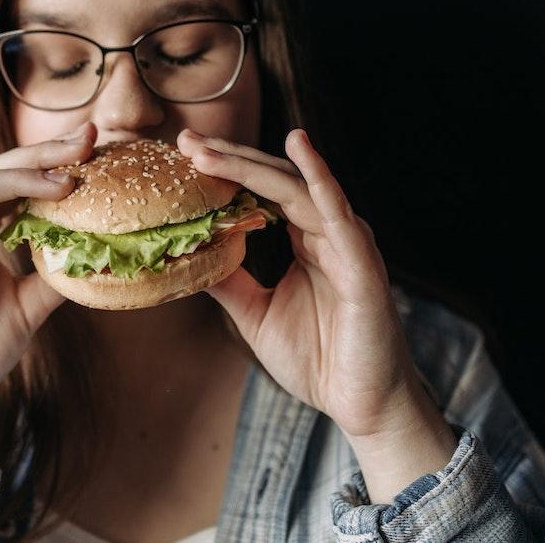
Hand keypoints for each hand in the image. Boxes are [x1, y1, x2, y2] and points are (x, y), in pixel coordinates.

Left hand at [178, 128, 455, 500]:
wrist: (361, 404)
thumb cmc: (318, 359)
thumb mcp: (256, 313)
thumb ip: (229, 281)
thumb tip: (189, 254)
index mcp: (306, 239)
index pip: (261, 191)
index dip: (224, 170)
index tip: (183, 153)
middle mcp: (327, 231)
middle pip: (275, 178)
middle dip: (229, 158)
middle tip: (186, 139)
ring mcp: (346, 242)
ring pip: (297, 187)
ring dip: (252, 165)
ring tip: (211, 149)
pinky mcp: (362, 261)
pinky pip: (338, 212)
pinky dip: (319, 177)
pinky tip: (299, 147)